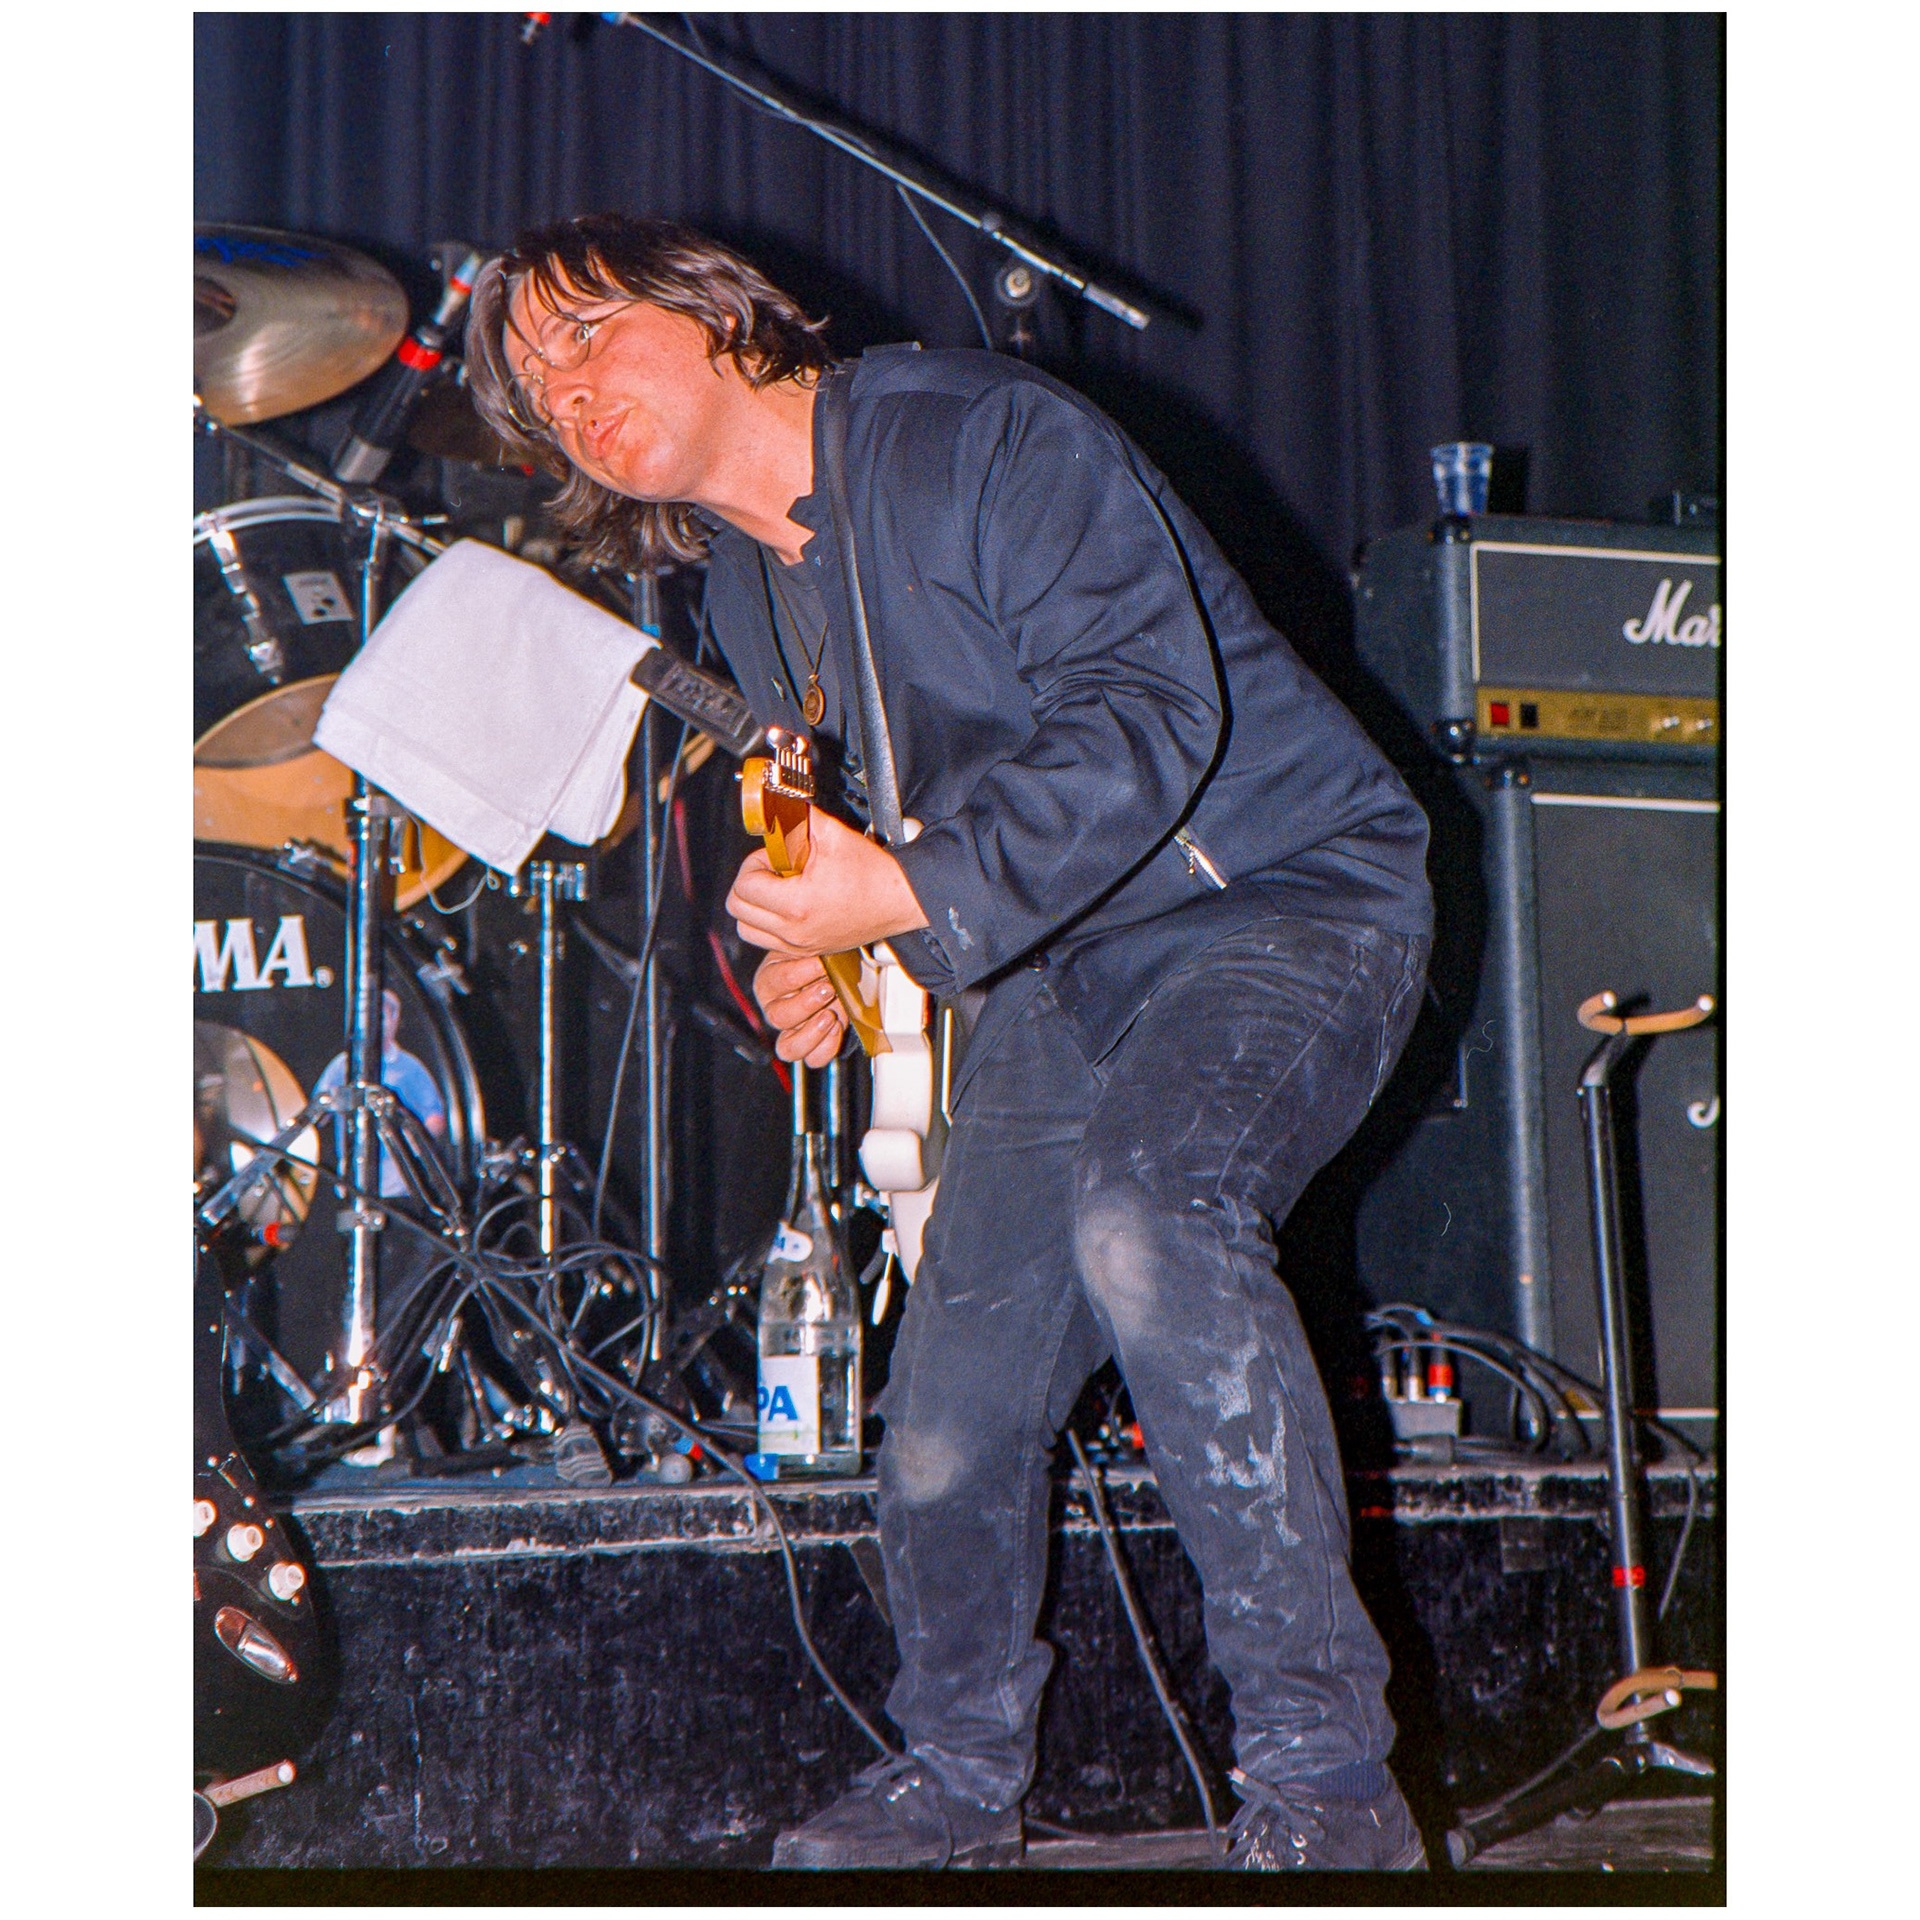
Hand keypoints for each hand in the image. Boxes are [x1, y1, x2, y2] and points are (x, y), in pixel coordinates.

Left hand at [726, 806, 929, 955]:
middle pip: (738, 910)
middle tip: (774, 870)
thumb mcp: (831, 834)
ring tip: (779, 890)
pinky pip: (768, 942)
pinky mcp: (808, 951)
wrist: (901, 900)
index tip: (775, 856)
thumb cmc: (874, 873)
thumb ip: (798, 817)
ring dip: (755, 907)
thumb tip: (776, 806)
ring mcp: (800, 945)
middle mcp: (794, 931)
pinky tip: (788, 907)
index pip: (744, 886)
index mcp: (797, 904)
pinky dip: (769, 924)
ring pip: (748, 929)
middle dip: (751, 883)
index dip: (755, 864)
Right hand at [752, 950, 846, 1067]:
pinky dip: (826, 1047)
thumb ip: (814, 953)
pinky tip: (837, 1028)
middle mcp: (775, 1010)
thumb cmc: (822, 960)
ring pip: (788, 1047)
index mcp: (768, 982)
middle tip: (828, 989)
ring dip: (813, 1032)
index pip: (777, 981)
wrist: (839, 975)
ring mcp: (791, 1032)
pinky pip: (813, 1059)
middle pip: (779, 1017)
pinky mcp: (811, 1047)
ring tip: (830, 1016)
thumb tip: (825, 956)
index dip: (801, 973)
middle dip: (807, 1003)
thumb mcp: (814, 950)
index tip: (821, 963)